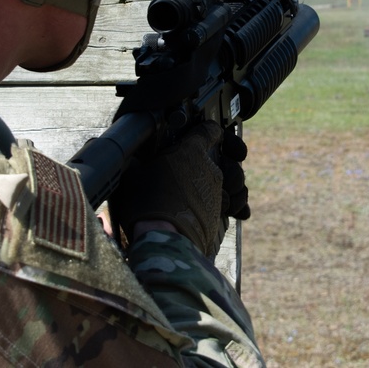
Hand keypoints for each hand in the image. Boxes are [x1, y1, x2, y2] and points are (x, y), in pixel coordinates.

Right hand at [111, 121, 250, 256]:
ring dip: (229, 186)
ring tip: (221, 190)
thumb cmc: (146, 200)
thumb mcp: (134, 174)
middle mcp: (209, 168)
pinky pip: (234, 206)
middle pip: (225, 159)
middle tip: (203, 171)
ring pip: (233, 184)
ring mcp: (218, 192)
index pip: (209, 131)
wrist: (162, 237)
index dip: (209, 131)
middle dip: (220, 163)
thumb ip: (140, 164)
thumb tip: (132, 163)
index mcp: (191, 150)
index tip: (208, 133)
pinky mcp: (220, 214)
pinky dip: (233, 207)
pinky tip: (236, 212)